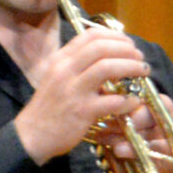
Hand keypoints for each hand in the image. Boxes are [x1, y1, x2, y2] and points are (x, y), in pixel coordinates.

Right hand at [13, 30, 152, 165]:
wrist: (30, 136)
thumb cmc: (48, 108)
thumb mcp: (56, 79)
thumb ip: (77, 66)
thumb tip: (106, 57)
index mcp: (60, 60)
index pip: (91, 36)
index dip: (116, 36)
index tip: (128, 44)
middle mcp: (65, 71)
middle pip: (102, 47)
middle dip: (127, 49)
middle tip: (139, 58)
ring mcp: (73, 90)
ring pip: (108, 67)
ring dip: (131, 67)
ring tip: (142, 72)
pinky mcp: (82, 111)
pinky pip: (112, 100)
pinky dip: (128, 100)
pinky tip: (133, 101)